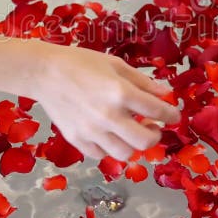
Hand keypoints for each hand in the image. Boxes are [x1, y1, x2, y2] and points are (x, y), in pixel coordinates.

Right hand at [0, 25, 180, 161]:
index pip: (157, 111)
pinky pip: (101, 155)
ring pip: (124, 154)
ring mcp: (91, 131)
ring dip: (134, 145)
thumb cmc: (81, 62)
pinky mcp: (77, 140)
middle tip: (154, 128)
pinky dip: (109, 149)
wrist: (44, 72)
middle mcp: (108, 116)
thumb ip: (142, 81)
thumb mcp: (115, 64)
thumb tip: (165, 93)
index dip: (171, 114)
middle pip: (145, 141)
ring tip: (132, 134)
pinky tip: (109, 136)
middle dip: (156, 135)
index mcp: (120, 93)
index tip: (173, 115)